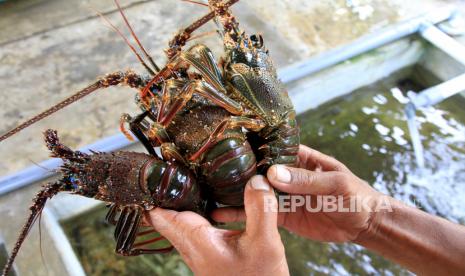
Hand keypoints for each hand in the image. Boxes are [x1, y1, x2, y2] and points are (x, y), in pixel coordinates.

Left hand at [147, 176, 288, 275]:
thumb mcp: (264, 243)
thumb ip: (260, 209)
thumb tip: (256, 180)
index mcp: (196, 241)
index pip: (160, 215)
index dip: (152, 193)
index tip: (150, 172)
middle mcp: (193, 247)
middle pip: (167, 215)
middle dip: (166, 192)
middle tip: (168, 166)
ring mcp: (200, 251)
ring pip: (181, 221)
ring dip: (182, 200)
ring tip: (186, 177)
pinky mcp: (211, 253)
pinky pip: (197, 227)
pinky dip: (199, 210)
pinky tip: (213, 201)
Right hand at [213, 145, 382, 242]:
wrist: (364, 224)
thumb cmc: (355, 195)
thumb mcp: (334, 184)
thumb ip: (306, 180)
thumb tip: (273, 174)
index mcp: (300, 157)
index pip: (272, 148)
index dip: (252, 146)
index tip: (228, 144)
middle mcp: (288, 174)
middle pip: (258, 170)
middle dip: (237, 171)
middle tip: (209, 172)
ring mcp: (284, 194)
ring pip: (256, 192)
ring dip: (235, 193)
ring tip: (209, 193)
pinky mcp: (283, 214)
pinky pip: (261, 213)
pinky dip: (243, 214)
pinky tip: (223, 215)